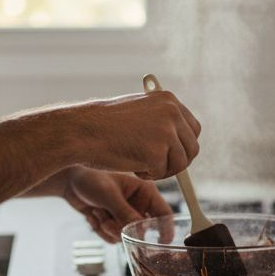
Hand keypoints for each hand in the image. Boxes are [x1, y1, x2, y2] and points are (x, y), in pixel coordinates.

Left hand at [61, 167, 172, 242]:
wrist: (68, 181)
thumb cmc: (90, 177)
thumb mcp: (109, 194)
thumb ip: (124, 213)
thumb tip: (138, 231)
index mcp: (144, 191)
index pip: (163, 213)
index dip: (165, 229)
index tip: (161, 243)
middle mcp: (137, 204)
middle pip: (141, 229)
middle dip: (122, 228)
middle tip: (108, 222)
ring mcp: (125, 214)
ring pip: (125, 236)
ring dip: (108, 228)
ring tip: (97, 212)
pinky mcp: (113, 222)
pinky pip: (112, 238)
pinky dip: (100, 230)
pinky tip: (93, 215)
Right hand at [67, 90, 201, 179]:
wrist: (81, 131)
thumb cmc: (102, 124)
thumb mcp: (138, 111)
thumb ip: (159, 120)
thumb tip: (181, 140)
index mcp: (168, 100)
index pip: (193, 128)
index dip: (183, 146)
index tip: (171, 155)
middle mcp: (172, 113)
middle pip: (192, 148)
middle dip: (177, 162)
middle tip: (156, 166)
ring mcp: (166, 132)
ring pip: (181, 164)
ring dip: (162, 170)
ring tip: (138, 163)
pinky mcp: (157, 152)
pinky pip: (162, 173)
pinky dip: (147, 175)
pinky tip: (130, 164)